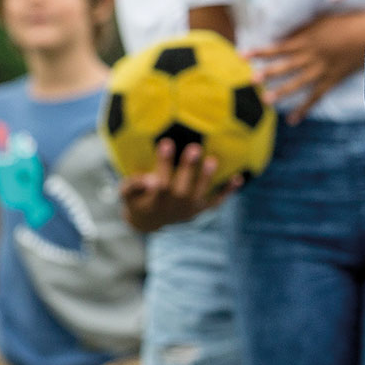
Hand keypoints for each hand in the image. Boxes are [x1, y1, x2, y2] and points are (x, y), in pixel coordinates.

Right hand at [119, 138, 239, 233]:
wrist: (148, 221)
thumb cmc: (136, 198)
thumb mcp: (126, 192)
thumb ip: (134, 184)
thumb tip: (150, 179)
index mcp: (153, 201)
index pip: (158, 183)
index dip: (163, 164)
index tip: (167, 142)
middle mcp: (172, 208)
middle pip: (181, 190)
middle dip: (188, 169)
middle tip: (194, 148)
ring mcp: (188, 210)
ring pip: (199, 196)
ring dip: (207, 178)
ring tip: (213, 160)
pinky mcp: (200, 211)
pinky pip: (215, 202)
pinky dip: (227, 191)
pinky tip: (238, 178)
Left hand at [249, 12, 364, 122]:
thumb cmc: (346, 22)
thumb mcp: (321, 18)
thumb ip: (304, 27)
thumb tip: (286, 30)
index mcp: (307, 39)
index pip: (278, 47)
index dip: (260, 51)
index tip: (242, 55)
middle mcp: (311, 55)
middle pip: (286, 65)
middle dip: (268, 72)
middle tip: (252, 80)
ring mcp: (321, 69)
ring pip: (298, 82)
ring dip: (282, 91)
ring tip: (266, 100)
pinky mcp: (331, 80)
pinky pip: (316, 97)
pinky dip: (305, 108)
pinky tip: (293, 120)